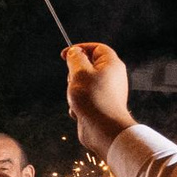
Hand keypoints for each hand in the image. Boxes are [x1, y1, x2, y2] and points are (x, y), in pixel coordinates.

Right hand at [65, 42, 136, 158]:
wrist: (103, 129)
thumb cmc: (93, 99)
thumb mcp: (79, 72)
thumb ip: (75, 58)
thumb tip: (74, 52)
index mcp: (111, 64)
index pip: (96, 48)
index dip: (79, 48)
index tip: (64, 54)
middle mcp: (112, 77)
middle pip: (87, 66)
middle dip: (74, 74)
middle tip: (72, 81)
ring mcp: (106, 91)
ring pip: (82, 83)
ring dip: (73, 90)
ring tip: (76, 99)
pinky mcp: (100, 104)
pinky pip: (83, 98)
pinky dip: (77, 104)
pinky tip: (79, 111)